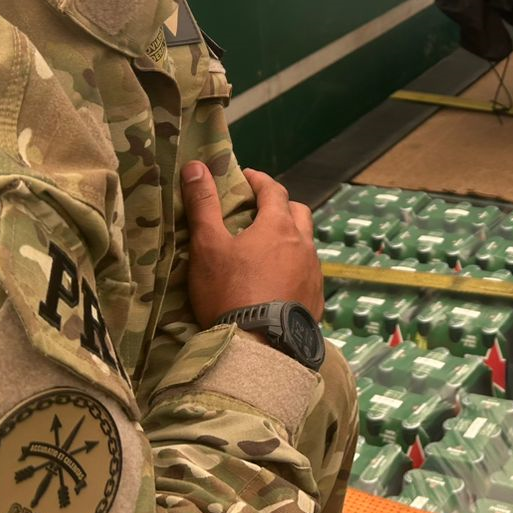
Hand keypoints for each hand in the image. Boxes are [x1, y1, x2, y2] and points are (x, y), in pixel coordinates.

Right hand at [182, 162, 324, 327]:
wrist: (260, 347)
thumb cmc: (230, 291)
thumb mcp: (208, 246)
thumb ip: (203, 205)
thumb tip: (195, 165)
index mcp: (279, 226)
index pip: (273, 190)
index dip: (258, 180)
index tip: (245, 178)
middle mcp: (303, 244)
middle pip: (298, 213)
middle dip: (281, 206)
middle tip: (259, 213)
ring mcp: (314, 273)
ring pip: (306, 244)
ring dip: (291, 239)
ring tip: (269, 250)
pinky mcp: (317, 301)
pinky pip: (309, 274)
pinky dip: (296, 269)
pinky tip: (281, 283)